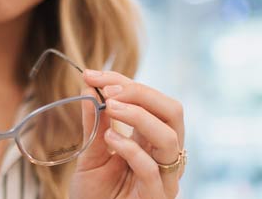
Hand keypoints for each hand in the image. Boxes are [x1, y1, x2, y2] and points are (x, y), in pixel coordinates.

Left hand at [69, 70, 184, 198]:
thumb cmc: (95, 195)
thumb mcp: (90, 153)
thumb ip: (94, 123)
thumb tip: (88, 86)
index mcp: (151, 140)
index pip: (151, 100)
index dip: (124, 81)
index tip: (92, 75)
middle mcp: (164, 156)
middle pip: (173, 111)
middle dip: (141, 92)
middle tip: (108, 88)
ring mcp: (164, 178)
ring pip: (170, 137)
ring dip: (139, 115)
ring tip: (111, 107)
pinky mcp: (156, 198)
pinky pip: (152, 170)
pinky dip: (132, 149)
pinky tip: (111, 139)